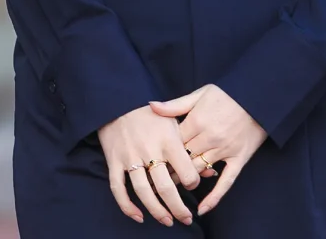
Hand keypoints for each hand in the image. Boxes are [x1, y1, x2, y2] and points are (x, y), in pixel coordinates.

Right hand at [97, 104, 201, 226]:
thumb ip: (190, 148)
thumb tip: (211, 171)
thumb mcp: (174, 124)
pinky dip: (127, 206)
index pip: (185, 170)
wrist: (119, 103)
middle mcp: (149, 150)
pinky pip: (118, 189)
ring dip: (157, 211)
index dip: (192, 183)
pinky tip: (138, 217)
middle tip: (186, 219)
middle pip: (165, 187)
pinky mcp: (114, 161)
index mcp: (167, 139)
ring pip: (143, 192)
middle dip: (178, 208)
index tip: (193, 184)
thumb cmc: (152, 116)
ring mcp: (130, 157)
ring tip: (168, 221)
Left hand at [149, 83, 267, 216]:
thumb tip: (151, 106)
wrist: (258, 96)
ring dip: (186, 180)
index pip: (173, 144)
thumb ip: (176, 105)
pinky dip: (214, 197)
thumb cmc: (227, 93)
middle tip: (159, 177)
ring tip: (173, 187)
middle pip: (183, 160)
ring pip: (199, 171)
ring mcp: (225, 150)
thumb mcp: (200, 94)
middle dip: (171, 168)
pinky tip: (202, 209)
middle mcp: (209, 138)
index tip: (153, 159)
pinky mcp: (239, 159)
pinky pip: (225, 182)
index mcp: (197, 121)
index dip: (162, 152)